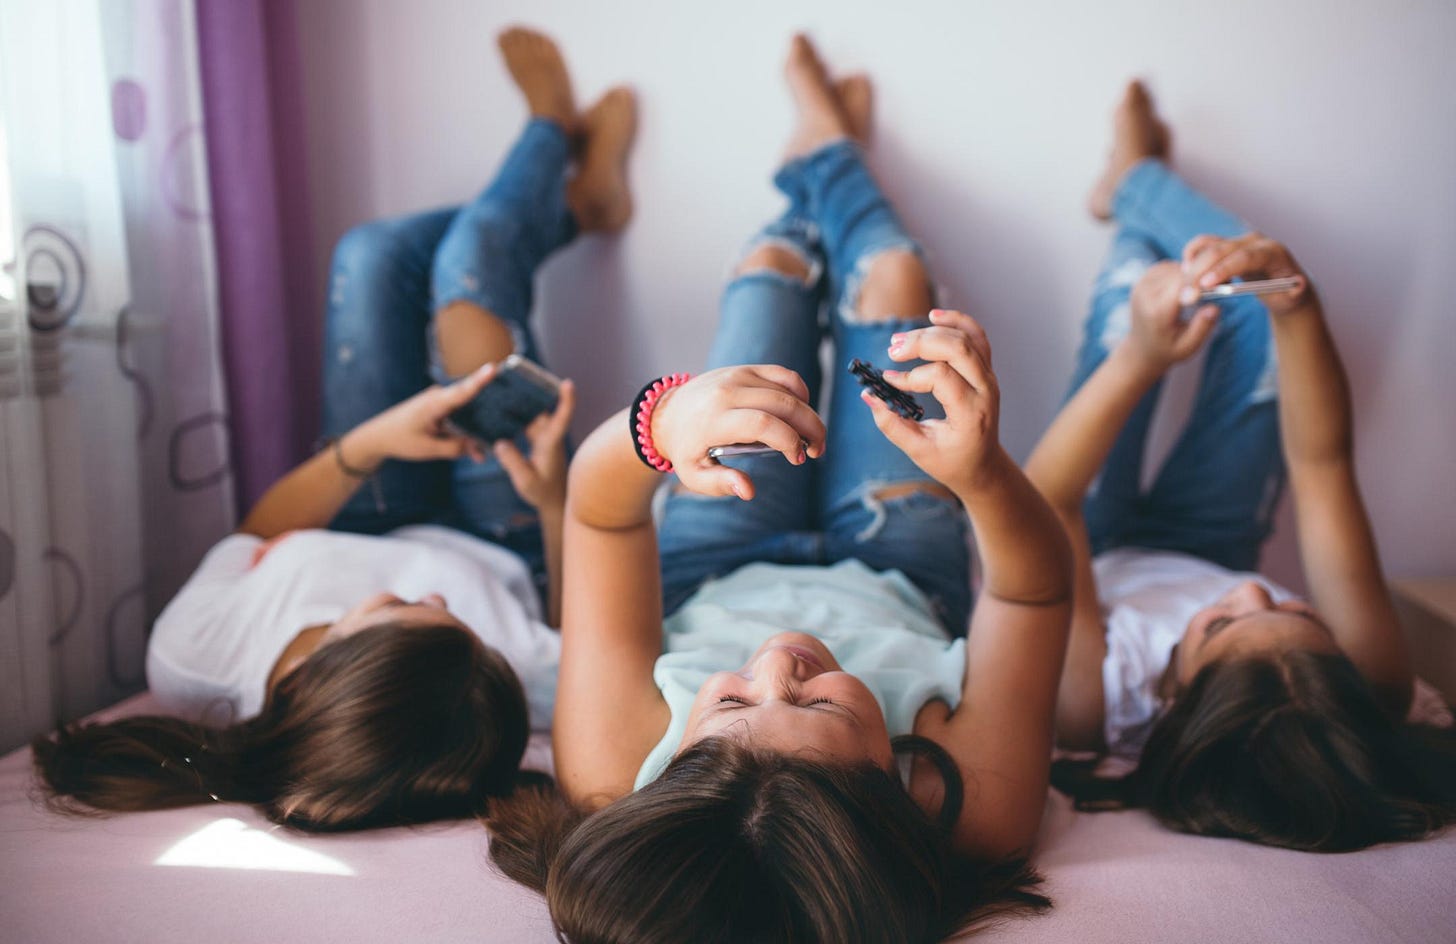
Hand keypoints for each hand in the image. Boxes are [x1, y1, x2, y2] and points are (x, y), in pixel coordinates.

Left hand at [348, 364, 496, 466]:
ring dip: (474, 434)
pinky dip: (465, 434)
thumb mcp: (428, 449)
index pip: (462, 390)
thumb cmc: (400, 439)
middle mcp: (440, 397)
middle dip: (485, 423)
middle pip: (472, 404)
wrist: (379, 436)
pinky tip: (473, 452)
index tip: (493, 368)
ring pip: (467, 415)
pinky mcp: (442, 409)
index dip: (480, 379)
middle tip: (492, 444)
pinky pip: (460, 420)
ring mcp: (442, 402)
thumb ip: (455, 448)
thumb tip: (477, 447)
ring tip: (479, 456)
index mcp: (435, 403)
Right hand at [492, 380, 575, 510]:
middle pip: (539, 410)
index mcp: (550, 444)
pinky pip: (525, 424)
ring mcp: (542, 438)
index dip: (566, 401)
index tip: (568, 383)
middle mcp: (548, 437)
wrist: (553, 501)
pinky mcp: (536, 441)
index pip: (561, 419)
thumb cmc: (543, 492)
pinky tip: (497, 410)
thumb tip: (500, 442)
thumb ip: (513, 463)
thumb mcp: (525, 481)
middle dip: (530, 392)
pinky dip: (514, 417)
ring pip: (531, 415)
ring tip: (501, 386)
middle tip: (514, 373)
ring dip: (519, 403)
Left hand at [650, 365, 826, 499]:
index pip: (763, 424)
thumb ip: (721, 484)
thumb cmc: (685, 448)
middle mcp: (728, 392)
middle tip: (818, 451)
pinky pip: (782, 375)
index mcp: (715, 420)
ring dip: (808, 414)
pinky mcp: (745, 369)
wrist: (667, 414)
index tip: (798, 459)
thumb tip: (748, 491)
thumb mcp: (694, 474)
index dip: (789, 441)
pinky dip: (799, 392)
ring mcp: (738, 376)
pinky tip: (801, 412)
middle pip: (783, 404)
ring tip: (811, 438)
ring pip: (788, 390)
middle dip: (810, 428)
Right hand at [873, 309, 1002, 494]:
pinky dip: (956, 321)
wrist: (982, 465)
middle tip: (892, 351)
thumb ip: (892, 425)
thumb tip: (868, 396)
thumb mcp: (918, 451)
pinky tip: (933, 315)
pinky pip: (976, 336)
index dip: (910, 377)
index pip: (941, 377)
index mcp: (971, 413)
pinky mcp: (986, 369)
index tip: (889, 383)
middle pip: (957, 348)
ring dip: (931, 331)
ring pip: (965, 337)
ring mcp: (989, 377)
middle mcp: (986, 390)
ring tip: (900, 341)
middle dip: (920, 343)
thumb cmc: (951, 461)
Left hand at [1124, 260, 1219, 372]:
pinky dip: (1182, 272)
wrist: (1141, 348)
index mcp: (1155, 311)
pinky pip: (1169, 266)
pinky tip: (1187, 286)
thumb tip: (1214, 307)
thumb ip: (1201, 328)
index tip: (1221, 283)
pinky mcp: (1144, 278)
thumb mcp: (1187, 347)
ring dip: (1191, 274)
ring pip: (1176, 267)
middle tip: (1220, 283)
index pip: (1181, 284)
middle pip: (1180, 273)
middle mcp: (1145, 294)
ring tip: (1204, 287)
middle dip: (1200, 276)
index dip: (1202, 280)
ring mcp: (1141, 284)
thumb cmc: (1168, 349)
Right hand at [1182, 232, 1311, 316]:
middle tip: (1186, 296)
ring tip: (1185, 290)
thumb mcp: (1292, 298)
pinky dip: (1191, 258)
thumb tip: (1292, 285)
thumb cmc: (1286, 294)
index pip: (1245, 257)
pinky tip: (1187, 277)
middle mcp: (1254, 241)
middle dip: (1200, 272)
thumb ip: (1293, 293)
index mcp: (1273, 252)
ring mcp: (1238, 240)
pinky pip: (1202, 245)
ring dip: (1192, 266)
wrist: (1281, 284)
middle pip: (1221, 250)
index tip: (1205, 285)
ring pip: (1208, 245)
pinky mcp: (1225, 244)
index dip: (1224, 269)